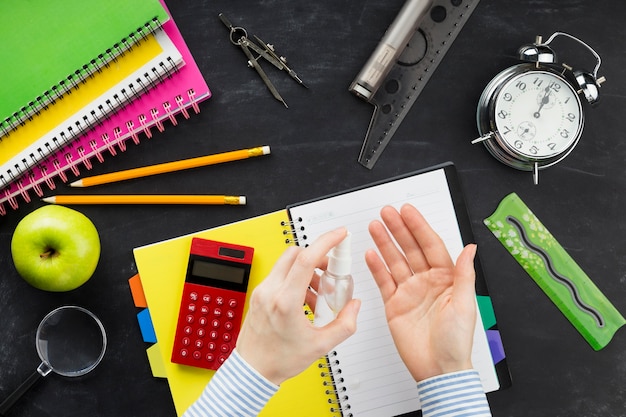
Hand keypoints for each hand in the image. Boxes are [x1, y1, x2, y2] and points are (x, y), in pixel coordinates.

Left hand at [236, 228, 360, 384]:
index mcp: (285, 302)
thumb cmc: (279, 360)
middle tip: (329, 272)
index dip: (325, 242)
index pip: (306, 259)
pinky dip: (295, 280)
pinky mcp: (258, 294)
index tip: (339, 235)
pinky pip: (280, 276)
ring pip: (287, 263)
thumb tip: (354, 306)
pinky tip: (303, 301)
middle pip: (296, 254)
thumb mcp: (320, 346)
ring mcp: (261, 291)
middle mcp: (270, 292)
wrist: (253, 370)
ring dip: (306, 271)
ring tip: (317, 294)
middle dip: (317, 257)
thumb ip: (344, 324)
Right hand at [365, 204, 476, 381]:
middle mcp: (427, 281)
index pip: (430, 245)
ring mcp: (409, 291)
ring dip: (385, 243)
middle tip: (386, 213)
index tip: (408, 212)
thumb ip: (463, 274)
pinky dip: (376, 267)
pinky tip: (370, 254)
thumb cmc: (455, 341)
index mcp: (446, 278)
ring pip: (394, 261)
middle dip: (398, 229)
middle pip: (410, 248)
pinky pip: (384, 281)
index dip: (418, 227)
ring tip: (374, 226)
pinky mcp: (394, 304)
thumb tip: (470, 248)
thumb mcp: (464, 304)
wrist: (438, 369)